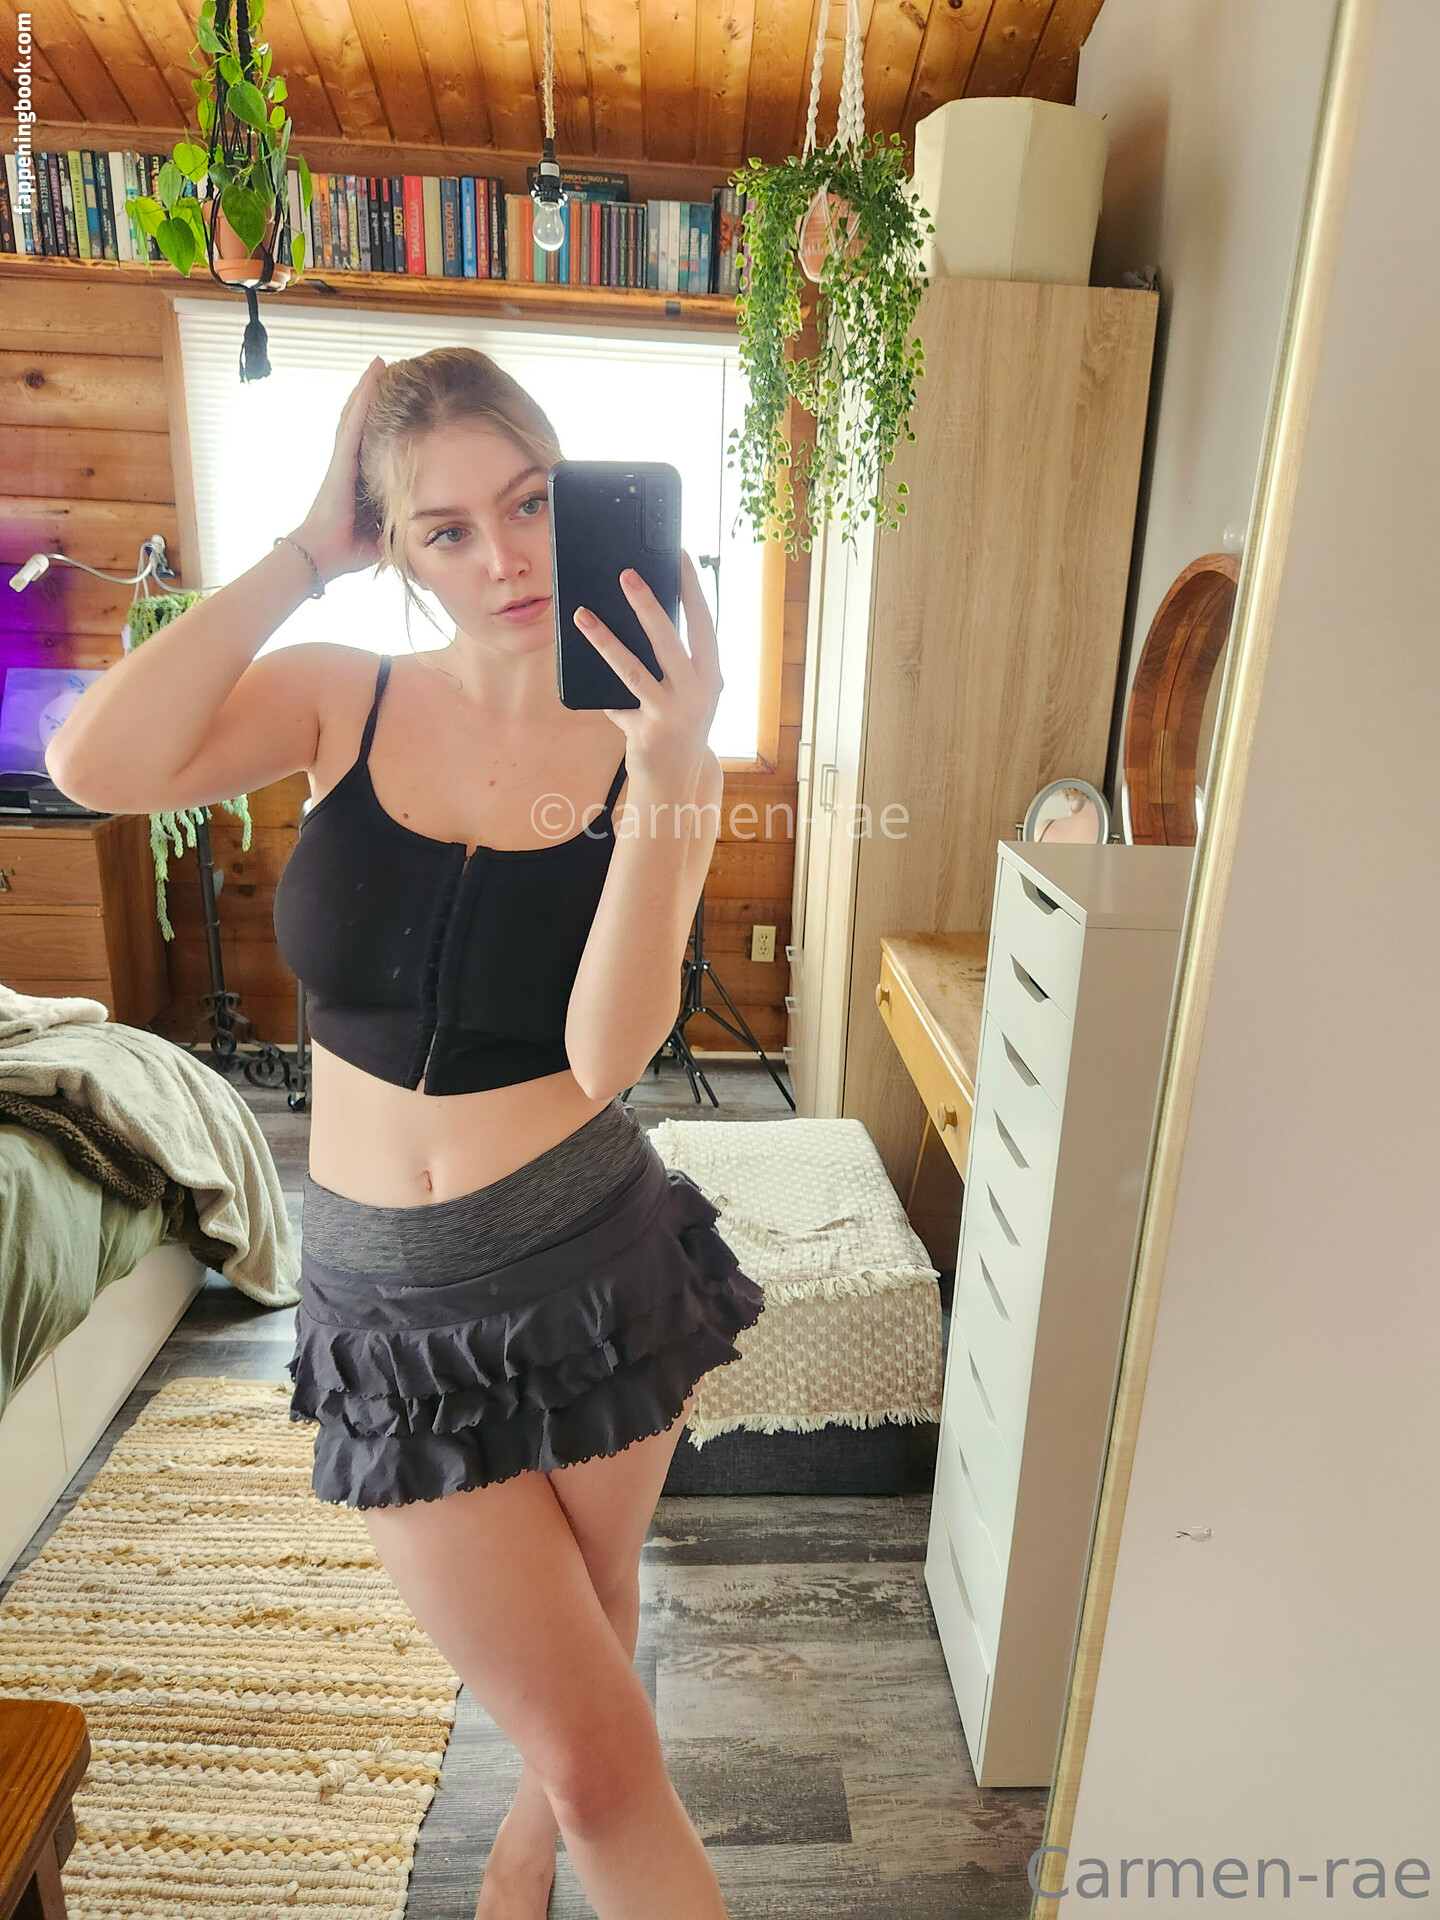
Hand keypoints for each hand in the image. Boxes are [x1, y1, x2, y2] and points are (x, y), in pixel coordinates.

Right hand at [291, 356, 385, 581]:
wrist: (321, 557)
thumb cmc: (347, 551)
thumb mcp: (382, 537)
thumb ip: (398, 528)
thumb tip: (419, 533)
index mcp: (358, 478)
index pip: (371, 441)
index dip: (379, 418)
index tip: (395, 399)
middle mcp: (348, 463)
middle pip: (360, 420)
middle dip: (371, 395)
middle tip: (386, 368)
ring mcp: (342, 460)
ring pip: (354, 416)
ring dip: (365, 389)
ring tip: (378, 364)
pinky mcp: (341, 462)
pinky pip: (352, 426)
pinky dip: (361, 403)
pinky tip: (370, 382)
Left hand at [574, 552, 722, 792]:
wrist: (678, 780)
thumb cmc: (678, 722)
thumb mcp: (688, 689)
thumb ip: (673, 658)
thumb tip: (639, 611)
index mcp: (711, 674)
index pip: (703, 623)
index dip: (692, 588)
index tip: (679, 555)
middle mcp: (698, 693)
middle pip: (670, 641)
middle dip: (648, 605)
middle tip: (626, 574)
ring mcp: (673, 715)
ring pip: (634, 670)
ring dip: (605, 640)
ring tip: (582, 615)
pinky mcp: (647, 733)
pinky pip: (616, 701)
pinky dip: (600, 686)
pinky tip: (578, 663)